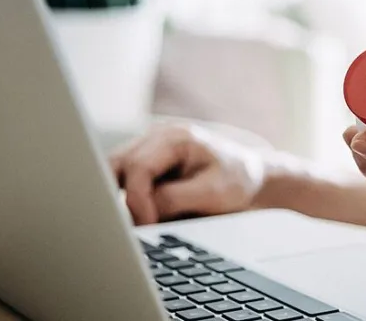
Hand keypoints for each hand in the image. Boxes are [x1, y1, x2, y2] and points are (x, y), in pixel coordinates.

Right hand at [109, 119, 268, 224]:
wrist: (251, 181)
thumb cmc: (237, 182)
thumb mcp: (212, 193)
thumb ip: (174, 199)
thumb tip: (143, 211)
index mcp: (175, 138)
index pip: (138, 167)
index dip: (138, 201)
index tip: (149, 226)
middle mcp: (156, 138)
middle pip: (114, 164)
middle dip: (119, 198)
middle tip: (135, 227)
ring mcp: (149, 151)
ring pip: (114, 174)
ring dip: (121, 200)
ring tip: (142, 223)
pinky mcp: (147, 167)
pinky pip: (124, 183)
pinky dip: (129, 201)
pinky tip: (145, 218)